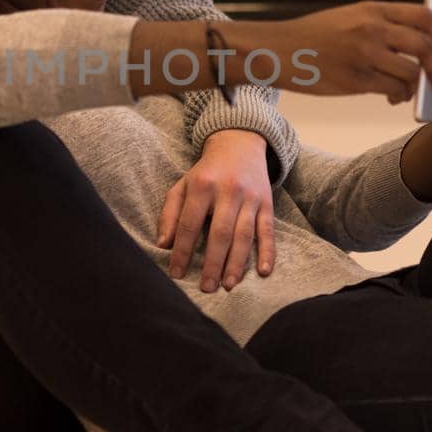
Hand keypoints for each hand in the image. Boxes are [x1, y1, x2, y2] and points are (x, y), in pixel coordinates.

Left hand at [157, 129, 275, 291]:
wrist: (240, 144)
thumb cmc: (206, 171)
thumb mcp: (183, 185)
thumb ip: (170, 213)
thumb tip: (163, 244)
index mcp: (202, 186)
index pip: (189, 224)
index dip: (181, 251)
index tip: (176, 274)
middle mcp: (227, 191)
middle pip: (219, 233)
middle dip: (212, 263)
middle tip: (206, 288)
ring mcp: (250, 198)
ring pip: (244, 235)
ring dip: (236, 263)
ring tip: (228, 285)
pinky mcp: (267, 203)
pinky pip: (268, 230)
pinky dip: (268, 252)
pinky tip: (263, 271)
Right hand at [238, 1, 431, 102]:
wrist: (278, 50)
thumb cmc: (312, 36)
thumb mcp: (349, 16)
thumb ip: (380, 23)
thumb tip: (415, 40)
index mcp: (372, 10)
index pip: (423, 16)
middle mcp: (371, 29)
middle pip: (425, 46)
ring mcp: (364, 55)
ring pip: (411, 72)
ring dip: (416, 86)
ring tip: (408, 91)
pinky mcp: (356, 80)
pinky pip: (392, 90)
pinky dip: (399, 96)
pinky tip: (392, 97)